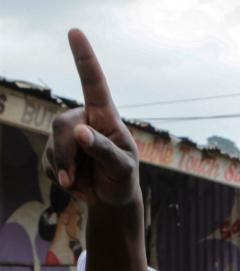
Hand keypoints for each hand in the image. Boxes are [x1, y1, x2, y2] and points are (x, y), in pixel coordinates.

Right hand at [43, 30, 138, 207]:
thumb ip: (104, 150)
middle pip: (62, 124)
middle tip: (72, 177)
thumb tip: (80, 132)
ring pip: (52, 143)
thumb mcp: (122, 168)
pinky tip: (73, 182)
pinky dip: (58, 176)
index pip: (94, 83)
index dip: (84, 58)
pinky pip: (47, 160)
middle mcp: (84, 119)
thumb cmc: (123, 178)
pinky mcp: (56, 150)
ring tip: (80, 181)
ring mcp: (68, 134)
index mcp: (106, 117)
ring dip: (63, 167)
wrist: (111, 198)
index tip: (75, 32)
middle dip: (65, 152)